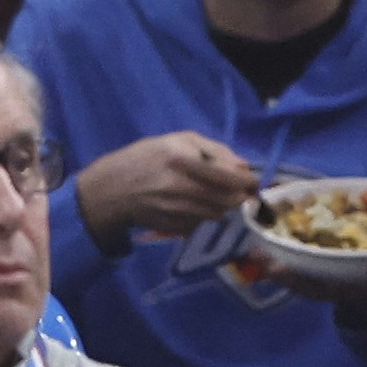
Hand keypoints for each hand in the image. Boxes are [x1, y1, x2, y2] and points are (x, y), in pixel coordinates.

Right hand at [73, 131, 256, 246]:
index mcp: (182, 159)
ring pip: (217, 213)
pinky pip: (202, 223)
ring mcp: (176, 209)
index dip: (247, 181)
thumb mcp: (178, 140)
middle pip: (227, 199)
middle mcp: (180, 186)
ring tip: (216, 195)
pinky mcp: (173, 226)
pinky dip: (206, 215)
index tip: (253, 181)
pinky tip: (196, 204)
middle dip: (238, 196)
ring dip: (224, 205)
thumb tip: (244, 167)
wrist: (113, 188)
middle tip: (241, 191)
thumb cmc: (148, 157)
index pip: (228, 177)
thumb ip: (214, 150)